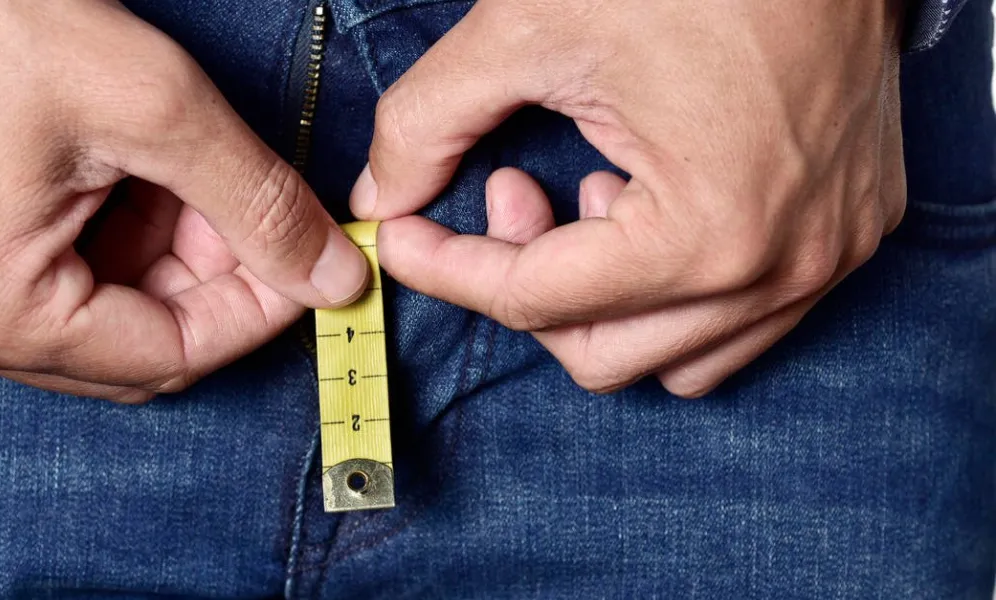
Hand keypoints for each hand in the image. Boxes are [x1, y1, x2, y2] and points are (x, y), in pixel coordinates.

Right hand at [0, 0, 368, 401]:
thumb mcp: (158, 110)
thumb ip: (259, 206)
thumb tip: (333, 276)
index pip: (169, 355)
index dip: (258, 311)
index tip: (314, 267)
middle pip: (132, 344)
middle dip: (211, 279)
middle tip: (256, 209)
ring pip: (99, 314)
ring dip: (167, 254)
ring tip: (189, 172)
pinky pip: (52, 282)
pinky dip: (115, 239)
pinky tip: (135, 175)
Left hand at [352, 0, 905, 396]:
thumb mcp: (530, 29)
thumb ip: (429, 120)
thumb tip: (380, 194)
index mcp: (704, 234)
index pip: (534, 302)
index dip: (447, 268)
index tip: (403, 236)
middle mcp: (777, 271)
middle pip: (597, 354)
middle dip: (525, 282)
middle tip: (502, 192)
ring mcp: (826, 260)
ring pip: (670, 357)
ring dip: (601, 299)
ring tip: (585, 196)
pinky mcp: (848, 237)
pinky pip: (737, 323)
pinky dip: (669, 291)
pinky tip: (644, 203)